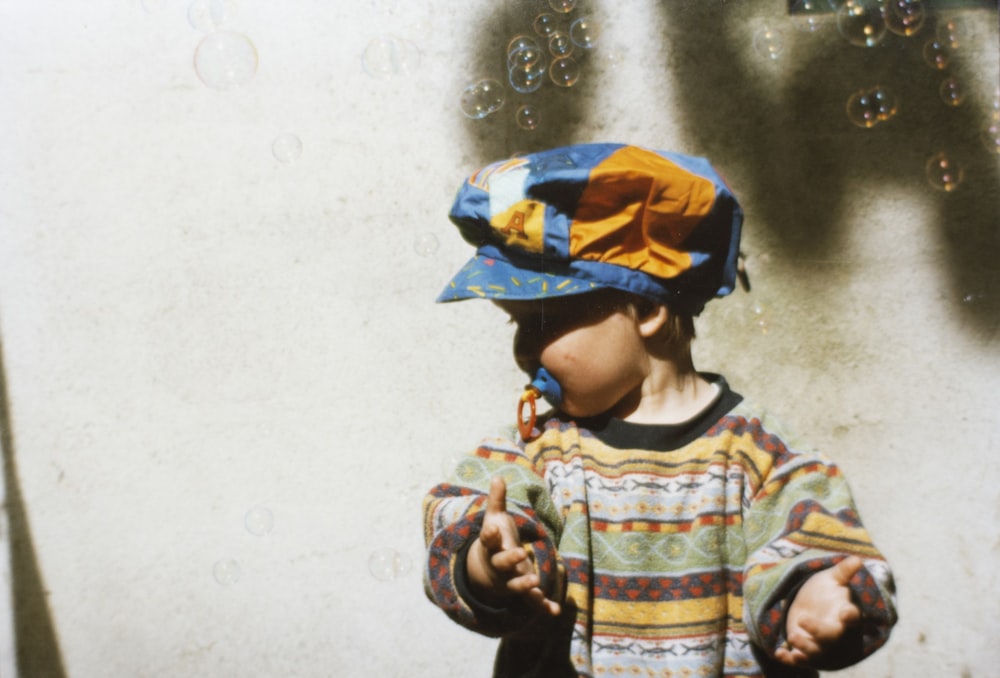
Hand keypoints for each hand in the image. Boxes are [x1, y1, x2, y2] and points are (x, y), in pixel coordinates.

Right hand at [466, 476, 560, 617]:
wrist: (486, 572)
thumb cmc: (494, 541)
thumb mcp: (494, 520)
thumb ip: (496, 501)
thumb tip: (498, 477)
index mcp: (492, 547)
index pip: (488, 541)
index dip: (490, 536)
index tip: (493, 530)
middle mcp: (498, 565)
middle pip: (501, 564)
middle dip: (511, 560)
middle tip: (522, 553)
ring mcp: (509, 580)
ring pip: (515, 585)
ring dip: (524, 585)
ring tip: (535, 582)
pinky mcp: (521, 591)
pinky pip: (531, 602)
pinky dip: (542, 606)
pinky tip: (555, 611)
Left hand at [775, 556, 862, 667]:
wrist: (810, 604)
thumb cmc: (825, 591)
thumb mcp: (832, 578)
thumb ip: (843, 571)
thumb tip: (857, 559)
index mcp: (844, 613)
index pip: (852, 617)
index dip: (851, 616)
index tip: (846, 612)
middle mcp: (834, 631)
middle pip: (831, 638)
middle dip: (818, 632)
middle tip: (802, 619)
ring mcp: (819, 642)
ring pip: (816, 652)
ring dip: (804, 648)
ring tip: (792, 636)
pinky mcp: (804, 648)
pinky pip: (799, 658)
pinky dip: (789, 659)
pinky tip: (779, 653)